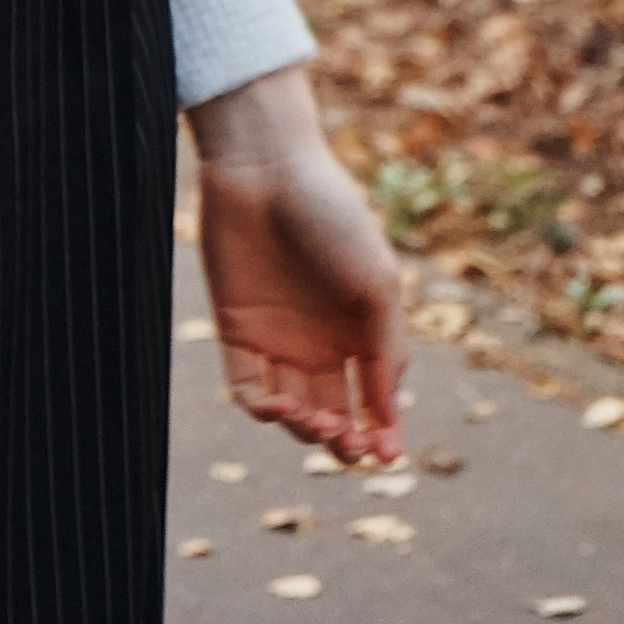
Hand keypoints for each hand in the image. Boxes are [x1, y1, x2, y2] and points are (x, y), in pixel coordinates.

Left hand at [189, 66, 406, 466]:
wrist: (267, 167)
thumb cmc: (332, 216)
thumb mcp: (378, 283)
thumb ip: (387, 351)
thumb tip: (388, 418)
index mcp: (361, 332)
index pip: (373, 402)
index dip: (382, 436)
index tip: (388, 456)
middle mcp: (320, 343)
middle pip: (333, 418)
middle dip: (343, 443)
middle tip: (346, 441)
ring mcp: (277, 339)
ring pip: (292, 413)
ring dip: (306, 432)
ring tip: (317, 421)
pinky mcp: (235, 331)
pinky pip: (248, 389)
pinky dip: (263, 410)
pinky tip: (279, 406)